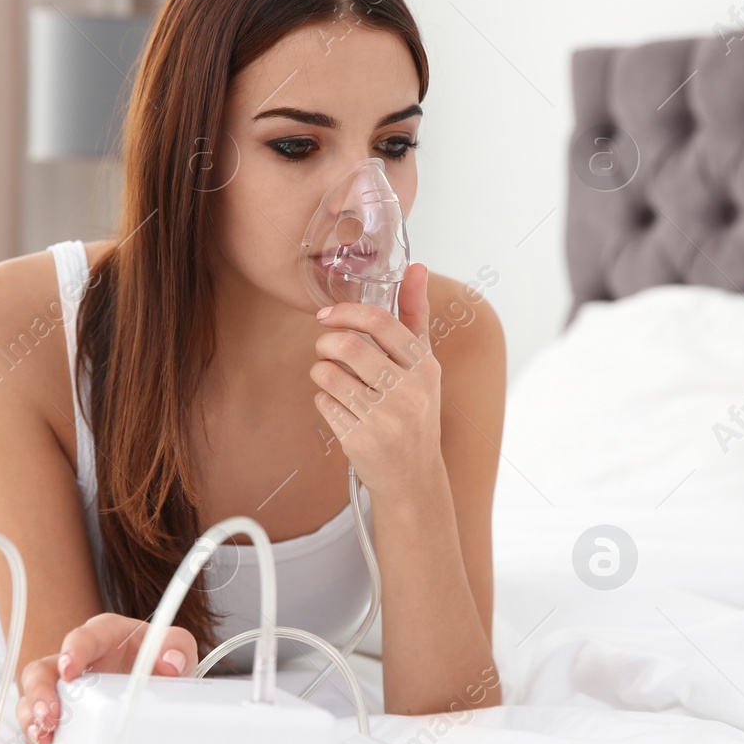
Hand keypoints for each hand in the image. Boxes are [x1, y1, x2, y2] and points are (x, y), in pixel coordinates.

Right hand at [17, 612, 198, 743]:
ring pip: (33, 704)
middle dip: (41, 694)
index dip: (73, 651)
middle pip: (42, 672)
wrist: (161, 684)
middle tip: (51, 715)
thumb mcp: (174, 647)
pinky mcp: (65, 722)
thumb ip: (176, 646)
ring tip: (46, 741)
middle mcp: (77, 664)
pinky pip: (43, 736)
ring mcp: (66, 693)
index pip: (82, 637)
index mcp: (102, 638)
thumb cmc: (159, 658)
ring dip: (33, 724)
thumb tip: (171, 662)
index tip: (69, 669)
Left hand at [310, 262, 441, 494]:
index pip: (381, 322)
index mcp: (424, 367)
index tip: (327, 315)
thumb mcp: (423, 365)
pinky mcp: (359, 439)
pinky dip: (323, 400)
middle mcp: (408, 391)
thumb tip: (416, 267)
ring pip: (327, 374)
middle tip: (325, 348)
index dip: (347, 312)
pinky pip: (322, 403)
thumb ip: (415, 315)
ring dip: (320, 371)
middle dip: (325, 342)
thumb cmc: (415, 411)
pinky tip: (339, 407)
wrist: (413, 476)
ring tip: (330, 377)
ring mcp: (384, 418)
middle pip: (348, 346)